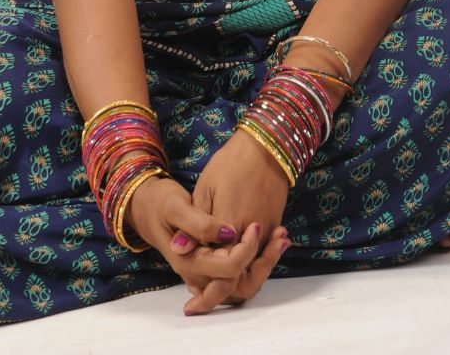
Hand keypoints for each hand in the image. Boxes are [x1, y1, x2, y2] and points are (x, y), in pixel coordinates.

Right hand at [127, 173, 275, 301]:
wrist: (145, 204)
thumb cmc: (160, 202)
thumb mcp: (176, 206)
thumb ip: (199, 223)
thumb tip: (226, 234)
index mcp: (189, 261)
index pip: (228, 267)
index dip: (246, 249)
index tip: (255, 226)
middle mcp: (198, 273)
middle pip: (239, 285)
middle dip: (264, 263)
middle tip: (281, 236)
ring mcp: (205, 269)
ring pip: (242, 282)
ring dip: (264, 263)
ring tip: (281, 236)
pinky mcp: (211, 261)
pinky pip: (239, 271)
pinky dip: (257, 259)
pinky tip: (271, 237)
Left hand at [170, 128, 291, 312]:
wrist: (265, 147)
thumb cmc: (231, 164)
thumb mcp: (205, 190)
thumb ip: (194, 225)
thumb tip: (176, 249)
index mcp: (231, 228)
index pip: (219, 271)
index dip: (205, 289)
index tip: (190, 298)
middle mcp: (252, 237)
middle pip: (239, 281)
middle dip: (219, 295)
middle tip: (197, 302)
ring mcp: (266, 233)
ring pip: (252, 273)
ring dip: (232, 283)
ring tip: (208, 287)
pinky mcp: (273, 226)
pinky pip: (261, 257)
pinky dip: (247, 267)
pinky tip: (226, 267)